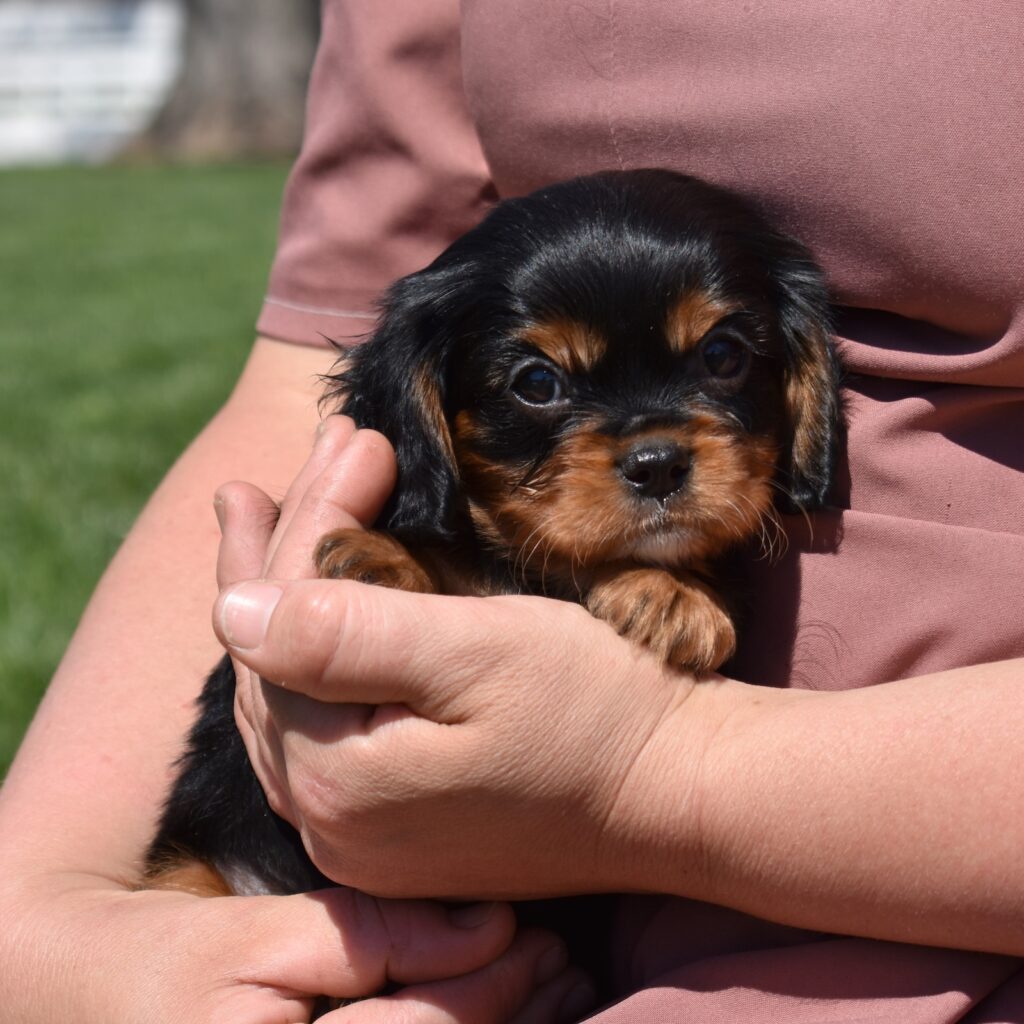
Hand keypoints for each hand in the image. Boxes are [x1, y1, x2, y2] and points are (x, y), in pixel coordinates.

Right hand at [2, 875, 590, 1022]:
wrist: (86, 1006)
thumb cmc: (169, 966)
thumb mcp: (263, 938)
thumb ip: (369, 934)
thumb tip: (485, 924)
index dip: (493, 987)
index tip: (536, 932)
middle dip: (514, 1018)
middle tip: (565, 966)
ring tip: (556, 987)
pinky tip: (503, 1010)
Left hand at [211, 416, 593, 1018]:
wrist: (680, 792)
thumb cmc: (596, 708)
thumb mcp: (477, 654)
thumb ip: (345, 637)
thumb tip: (229, 609)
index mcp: (337, 776)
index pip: (287, 620)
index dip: (316, 517)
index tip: (358, 437)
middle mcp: (330, 821)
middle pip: (278, 656)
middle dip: (294, 542)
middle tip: (320, 451)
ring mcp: (361, 834)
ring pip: (294, 691)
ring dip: (294, 593)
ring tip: (282, 511)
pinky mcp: (397, 829)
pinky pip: (327, 726)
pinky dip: (321, 654)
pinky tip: (316, 607)